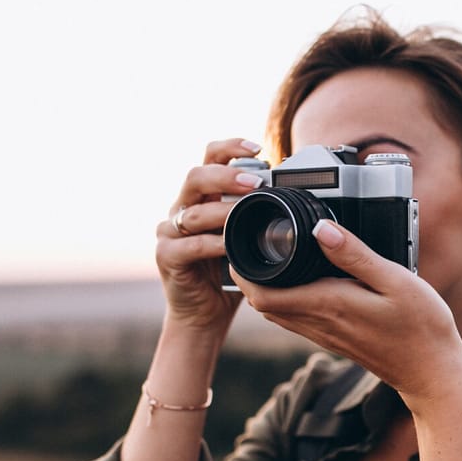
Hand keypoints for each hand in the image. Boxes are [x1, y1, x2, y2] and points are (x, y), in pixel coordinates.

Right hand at [155, 139, 266, 329]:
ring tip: (246, 213)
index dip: (230, 147)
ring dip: (223, 211)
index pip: (210, 158)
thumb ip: (258, 214)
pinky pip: (189, 245)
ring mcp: (170, 232)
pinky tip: (230, 245)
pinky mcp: (166, 256)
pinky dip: (212, 244)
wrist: (204, 312)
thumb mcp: (247, 237)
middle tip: (255, 182)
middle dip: (227, 176)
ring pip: (193, 212)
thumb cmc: (228, 272)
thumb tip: (295, 194)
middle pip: (196, 177)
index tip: (258, 148)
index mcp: (202, 197)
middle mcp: (182, 208)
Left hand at [232, 220, 461, 410]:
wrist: (432, 373)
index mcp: (328, 304)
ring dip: (263, 288)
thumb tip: (320, 228)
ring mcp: (326, 335)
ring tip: (266, 256)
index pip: (263, 294)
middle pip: (262, 303)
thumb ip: (355, 254)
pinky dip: (284, 299)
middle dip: (247, 275)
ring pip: (277, 313)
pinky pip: (296, 319)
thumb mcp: (395, 280)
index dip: (242, 270)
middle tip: (248, 242)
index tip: (240, 242)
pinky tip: (298, 281)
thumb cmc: (421, 327)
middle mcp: (320, 323)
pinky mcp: (335, 339)